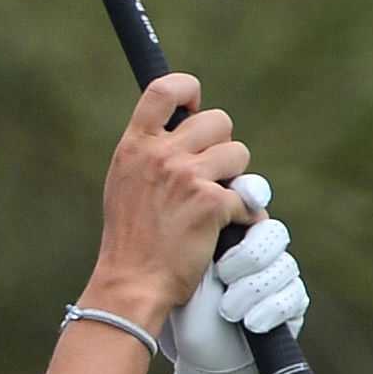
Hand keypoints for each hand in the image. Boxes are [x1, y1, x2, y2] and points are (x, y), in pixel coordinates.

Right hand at [84, 74, 252, 329]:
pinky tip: (228, 229)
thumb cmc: (131, 241)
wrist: (131, 283)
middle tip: (212, 175)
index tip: (195, 109)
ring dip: (236, 179)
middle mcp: (160, 155)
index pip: (164, 89)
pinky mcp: (211, 203)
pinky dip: (244, 215)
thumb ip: (150, 154)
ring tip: (217, 203)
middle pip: (218, 121)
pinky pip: (247, 197)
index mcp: (135, 146)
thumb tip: (187, 132)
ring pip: (239, 154)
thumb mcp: (125, 183)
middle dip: (222, 147)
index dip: (189, 89)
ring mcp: (187, 177)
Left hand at [157, 181, 306, 373]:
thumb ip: (198, 230)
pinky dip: (268, 310)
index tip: (245, 198)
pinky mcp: (293, 306)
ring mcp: (278, 278)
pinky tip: (249, 323)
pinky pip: (293, 297)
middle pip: (272, 231)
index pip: (251, 201)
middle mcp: (258, 252)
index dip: (251, 195)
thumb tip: (205, 188)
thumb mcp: (184, 269)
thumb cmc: (185, 317)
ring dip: (253, 288)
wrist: (200, 366)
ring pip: (284, 265)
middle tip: (224, 273)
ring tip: (228, 310)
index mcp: (230, 234)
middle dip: (249, 253)